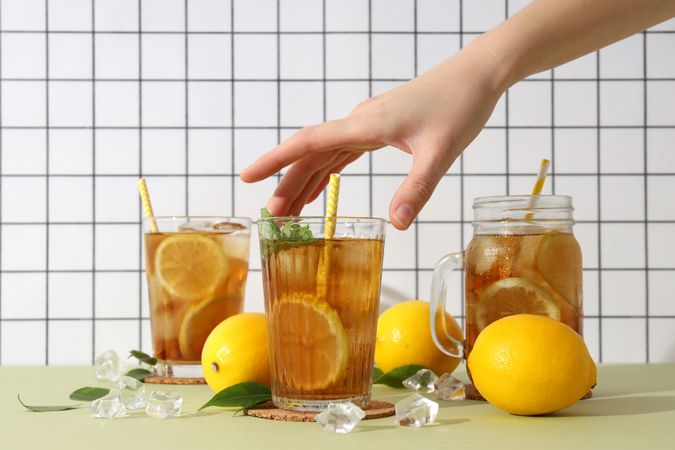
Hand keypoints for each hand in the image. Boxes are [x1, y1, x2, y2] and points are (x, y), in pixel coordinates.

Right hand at [240, 42, 504, 229]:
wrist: (476, 75)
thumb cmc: (460, 105)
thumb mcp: (441, 152)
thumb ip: (418, 187)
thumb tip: (395, 224)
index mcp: (366, 125)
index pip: (308, 143)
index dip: (275, 161)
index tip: (248, 177)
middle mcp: (359, 122)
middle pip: (310, 154)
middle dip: (287, 183)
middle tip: (272, 217)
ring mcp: (367, 124)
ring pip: (324, 154)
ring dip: (304, 180)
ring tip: (288, 210)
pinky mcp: (379, 128)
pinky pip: (342, 152)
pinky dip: (325, 171)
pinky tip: (318, 188)